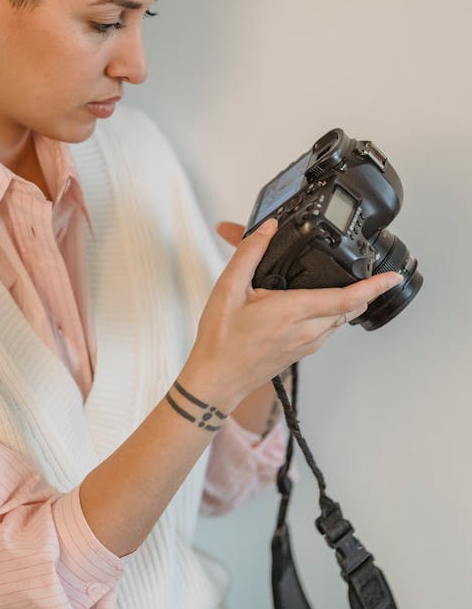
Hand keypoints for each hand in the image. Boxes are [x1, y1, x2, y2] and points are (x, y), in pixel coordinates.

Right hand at [182, 218, 402, 412]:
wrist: (216, 380)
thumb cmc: (221, 339)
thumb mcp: (228, 288)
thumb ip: (249, 253)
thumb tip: (267, 228)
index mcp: (293, 311)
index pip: (348, 297)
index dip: (374, 286)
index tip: (392, 276)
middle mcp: (308, 330)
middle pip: (351, 307)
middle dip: (364, 289)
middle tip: (368, 270)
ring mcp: (307, 344)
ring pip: (340, 318)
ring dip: (346, 300)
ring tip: (339, 282)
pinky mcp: (302, 352)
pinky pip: (327, 329)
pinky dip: (330, 312)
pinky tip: (312, 302)